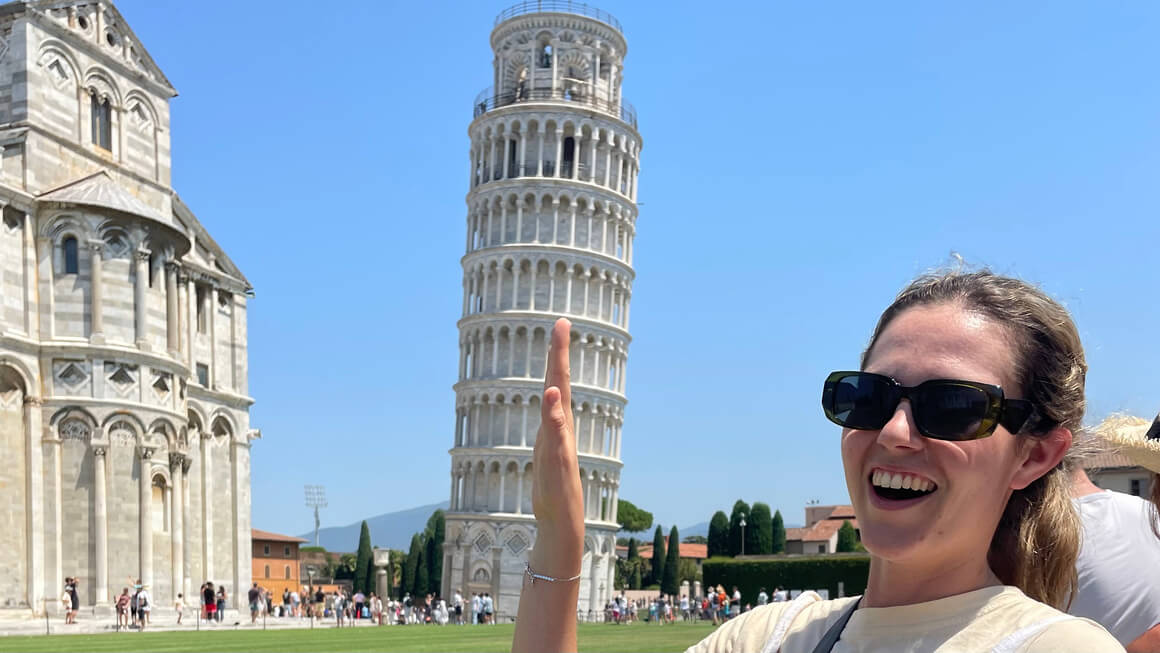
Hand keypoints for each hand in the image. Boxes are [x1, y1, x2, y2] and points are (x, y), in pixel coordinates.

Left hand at [531, 318, 584, 556]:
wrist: (561, 519)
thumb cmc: (553, 486)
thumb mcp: (548, 450)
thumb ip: (550, 428)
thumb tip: (550, 406)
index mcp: (555, 423)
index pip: (555, 382)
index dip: (557, 354)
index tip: (559, 324)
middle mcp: (560, 427)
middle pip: (558, 384)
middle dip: (559, 353)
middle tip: (561, 323)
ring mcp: (560, 443)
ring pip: (557, 404)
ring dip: (557, 376)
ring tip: (557, 350)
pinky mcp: (559, 461)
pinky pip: (556, 433)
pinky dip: (554, 413)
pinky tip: (551, 396)